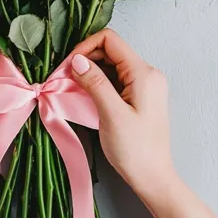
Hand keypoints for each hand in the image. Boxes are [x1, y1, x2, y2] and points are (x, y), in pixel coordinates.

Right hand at [69, 29, 213, 217]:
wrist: (153, 176)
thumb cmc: (135, 149)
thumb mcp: (111, 114)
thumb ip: (95, 82)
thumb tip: (76, 59)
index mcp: (144, 74)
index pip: (110, 40)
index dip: (85, 47)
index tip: (67, 65)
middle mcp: (147, 74)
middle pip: (110, 50)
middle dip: (85, 59)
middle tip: (64, 78)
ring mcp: (144, 85)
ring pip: (110, 65)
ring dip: (89, 72)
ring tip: (71, 87)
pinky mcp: (139, 96)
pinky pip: (115, 79)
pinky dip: (97, 82)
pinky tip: (85, 95)